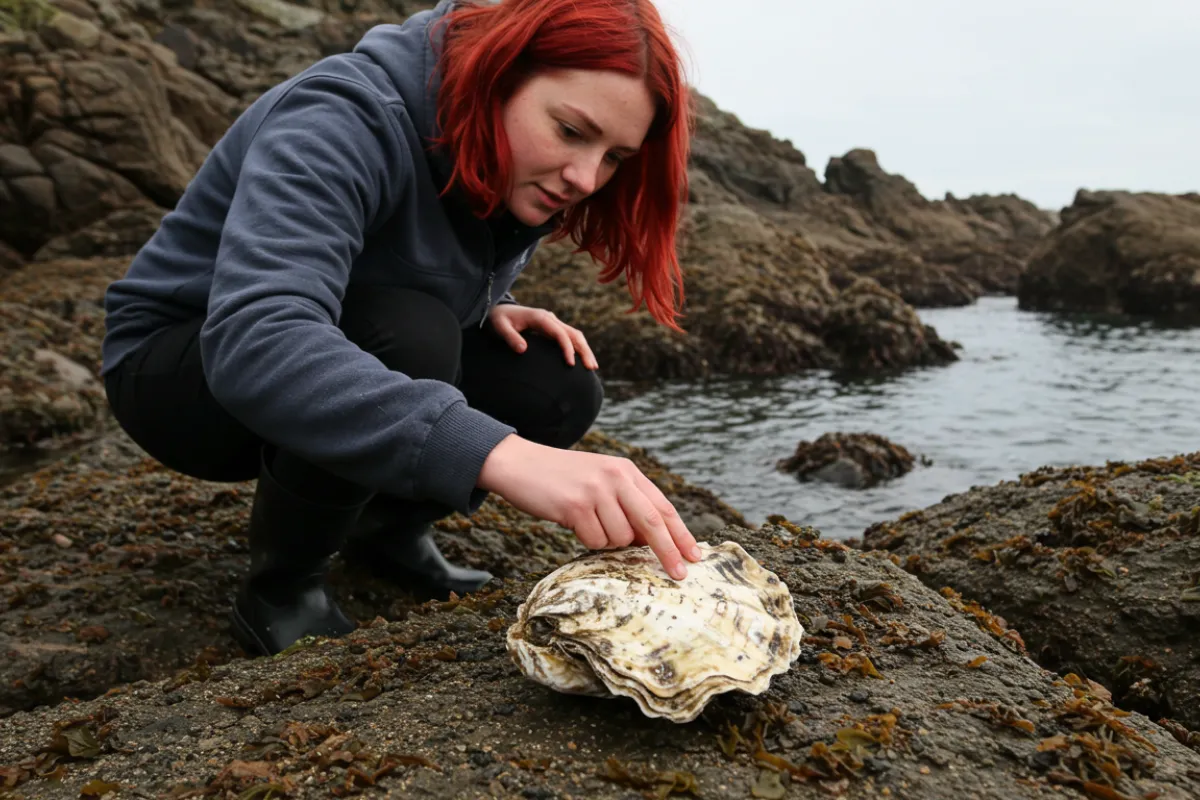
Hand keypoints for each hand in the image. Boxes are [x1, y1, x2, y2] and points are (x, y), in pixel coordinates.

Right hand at [477, 435, 702, 579]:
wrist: (518, 464)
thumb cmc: (561, 479)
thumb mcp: (600, 480)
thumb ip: (626, 503)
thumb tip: (651, 542)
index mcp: (626, 471)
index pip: (662, 506)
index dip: (680, 533)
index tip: (695, 556)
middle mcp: (615, 478)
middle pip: (652, 522)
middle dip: (668, 551)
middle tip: (679, 575)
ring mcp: (595, 491)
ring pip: (620, 538)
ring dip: (608, 542)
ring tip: (587, 523)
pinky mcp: (575, 506)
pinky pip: (595, 541)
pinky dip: (587, 540)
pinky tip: (572, 522)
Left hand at [489, 304, 597, 369]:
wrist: (498, 310)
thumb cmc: (498, 320)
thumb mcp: (500, 328)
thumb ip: (510, 338)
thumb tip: (523, 349)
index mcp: (540, 318)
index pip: (560, 334)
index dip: (567, 348)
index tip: (571, 364)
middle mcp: (549, 318)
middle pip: (573, 333)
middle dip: (584, 350)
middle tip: (591, 368)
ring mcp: (552, 322)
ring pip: (574, 335)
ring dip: (584, 350)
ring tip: (592, 367)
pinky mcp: (551, 328)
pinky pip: (568, 337)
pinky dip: (578, 348)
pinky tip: (581, 361)